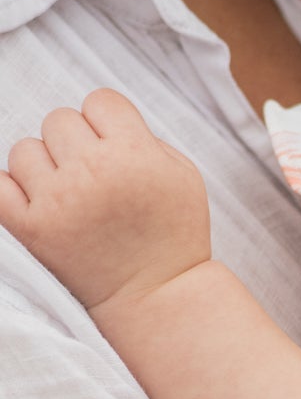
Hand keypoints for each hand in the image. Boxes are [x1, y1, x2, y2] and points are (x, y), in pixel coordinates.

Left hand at [0, 88, 210, 315]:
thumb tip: (100, 121)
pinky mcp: (33, 229)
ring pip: (24, 149)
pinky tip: (36, 202)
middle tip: (95, 179)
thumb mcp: (184, 176)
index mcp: (134, 154)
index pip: (100, 101)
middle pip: (58, 119)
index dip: (109, 123)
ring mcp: (59, 201)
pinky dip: (11, 189)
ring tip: (70, 196)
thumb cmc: (173, 236)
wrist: (157, 297)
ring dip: (44, 167)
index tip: (118, 151)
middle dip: (76, 144)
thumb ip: (145, 137)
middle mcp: (93, 172)